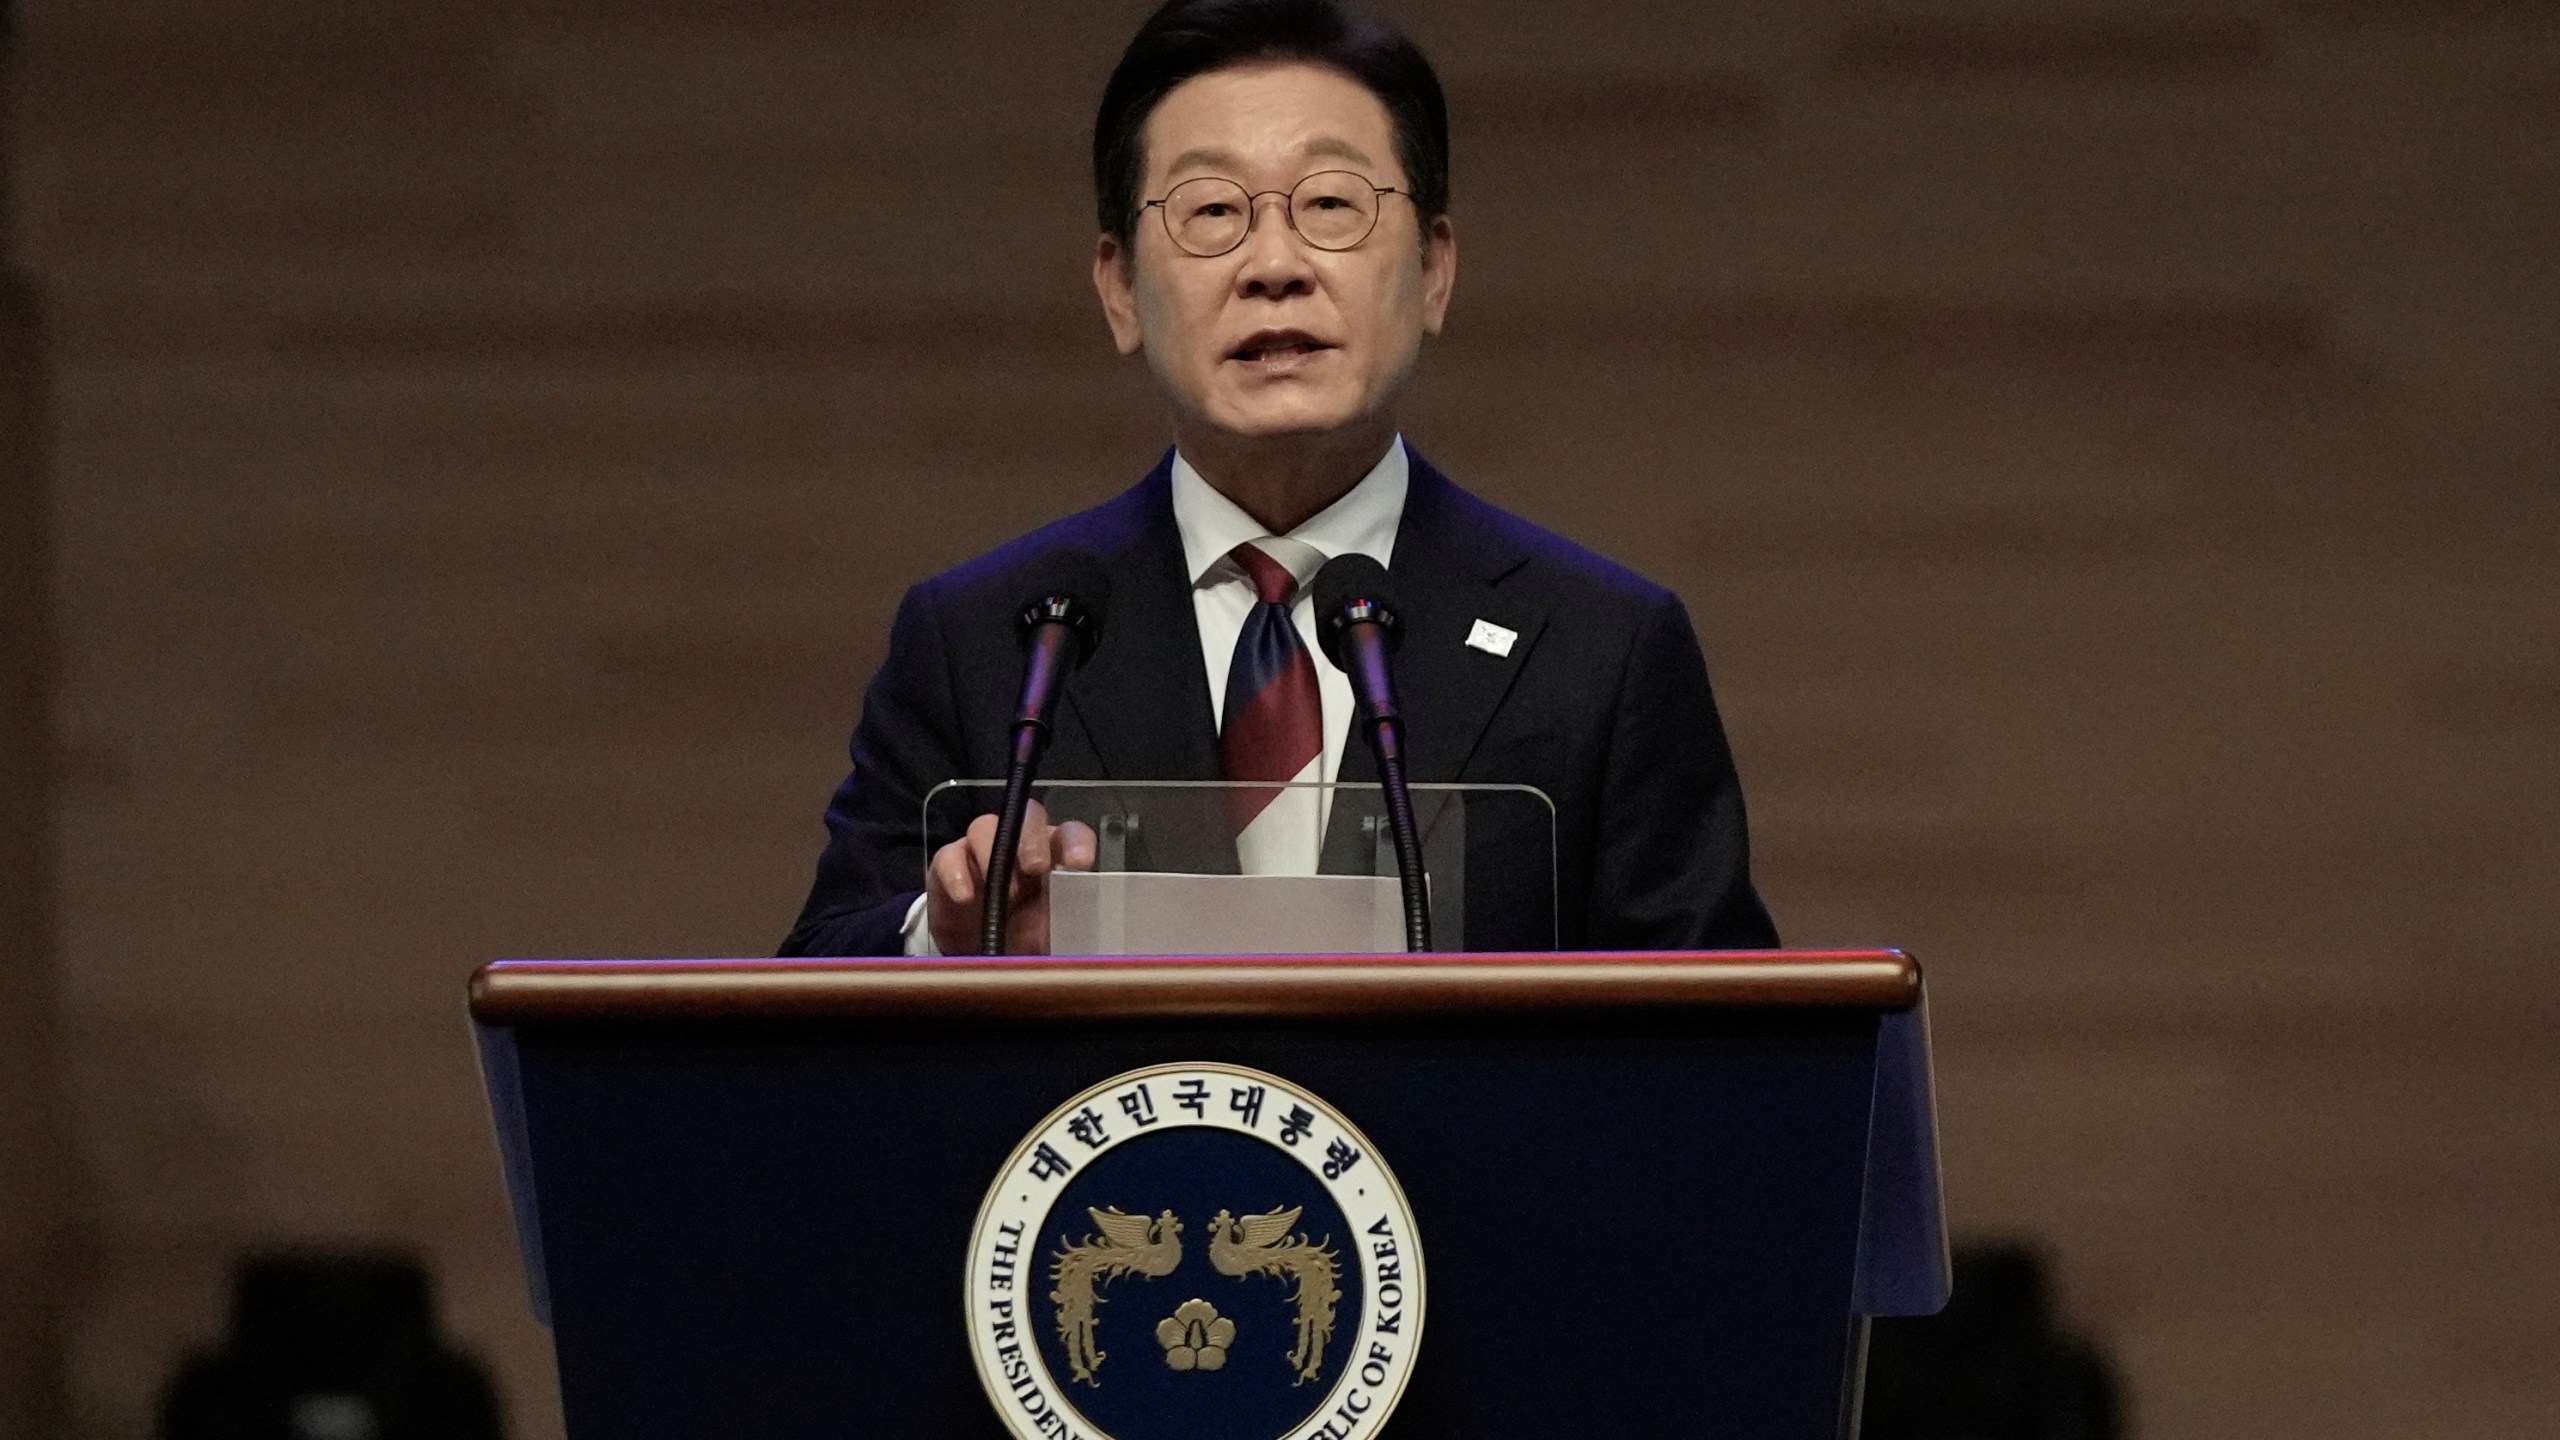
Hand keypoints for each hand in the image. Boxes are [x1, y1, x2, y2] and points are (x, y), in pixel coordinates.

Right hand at [926, 800, 1097, 954]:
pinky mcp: (949, 866)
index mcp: (1054, 857)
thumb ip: (1067, 923)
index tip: (1079, 863)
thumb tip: (1085, 924)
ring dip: (993, 852)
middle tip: (1036, 867)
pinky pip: (948, 855)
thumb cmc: (1021, 939)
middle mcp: (1019, 845)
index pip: (1071, 834)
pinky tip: (966, 897)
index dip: (1077, 842)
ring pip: (985, 826)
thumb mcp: (1050, 935)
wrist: (975, 955)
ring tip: (1003, 892)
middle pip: (1028, 816)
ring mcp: (981, 850)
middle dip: (1032, 838)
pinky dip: (956, 872)